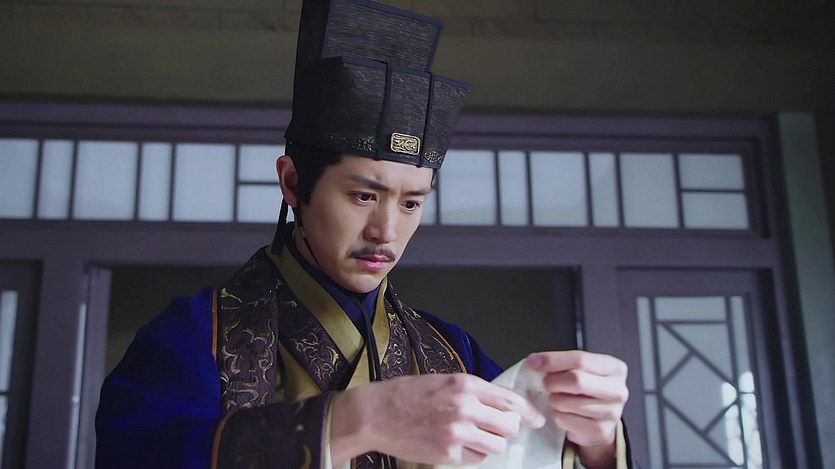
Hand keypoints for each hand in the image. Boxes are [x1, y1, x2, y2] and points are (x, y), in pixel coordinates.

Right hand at [330, 373, 544, 465]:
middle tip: (494, 429)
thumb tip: (501, 404)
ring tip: (473, 438)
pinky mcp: (448, 453)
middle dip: (505, 429)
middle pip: (507, 426)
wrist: (377, 413)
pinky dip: (473, 455)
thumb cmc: (408, 395)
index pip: (509, 399)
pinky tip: (458, 446)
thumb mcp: (444, 381)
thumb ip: (473, 391)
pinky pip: (477, 459)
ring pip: (496, 445)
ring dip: (490, 444)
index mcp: (465, 385)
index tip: (536, 419)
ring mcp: (457, 432)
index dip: (527, 412)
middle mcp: (465, 407)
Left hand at [527, 350, 627, 468]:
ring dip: (554, 400)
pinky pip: (565, 420)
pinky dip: (558, 416)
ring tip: (559, 399)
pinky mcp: (600, 431)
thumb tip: (534, 362)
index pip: (580, 359)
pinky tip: (565, 413)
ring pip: (567, 402)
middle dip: (553, 381)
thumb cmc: (587, 389)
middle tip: (546, 384)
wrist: (600, 418)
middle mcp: (618, 390)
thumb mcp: (580, 370)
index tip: (533, 362)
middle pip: (576, 380)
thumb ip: (561, 363)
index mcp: (615, 368)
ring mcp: (612, 413)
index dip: (553, 360)